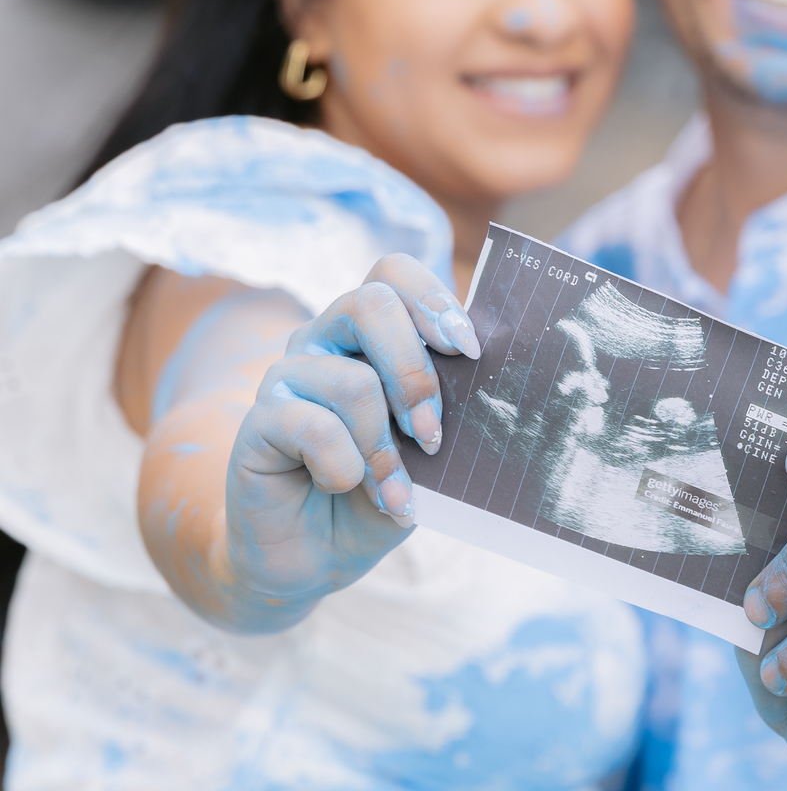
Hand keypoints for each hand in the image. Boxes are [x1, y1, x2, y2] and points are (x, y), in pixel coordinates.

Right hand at [224, 254, 479, 610]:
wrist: (316, 556)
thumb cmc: (380, 493)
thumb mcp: (426, 450)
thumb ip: (445, 407)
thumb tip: (484, 375)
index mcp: (370, 335)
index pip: (393, 273)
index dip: (433, 301)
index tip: (470, 352)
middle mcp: (324, 341)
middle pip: (370, 304)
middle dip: (415, 373)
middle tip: (431, 434)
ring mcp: (287, 376)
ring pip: (352, 380)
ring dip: (385, 447)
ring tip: (394, 490)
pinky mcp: (258, 420)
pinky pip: (315, 427)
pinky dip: (346, 469)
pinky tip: (348, 490)